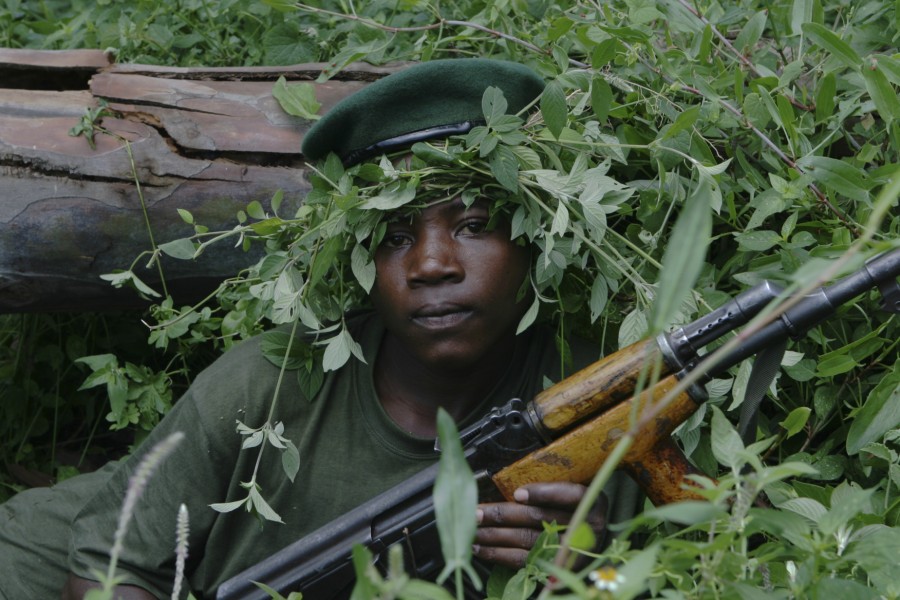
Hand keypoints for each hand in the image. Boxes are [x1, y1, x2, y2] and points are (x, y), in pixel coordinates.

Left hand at [473, 482, 607, 568]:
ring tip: (472, 529)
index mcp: (592, 502)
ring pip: (527, 540)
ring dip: (494, 535)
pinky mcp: (555, 568)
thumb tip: (513, 488)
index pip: (570, 495)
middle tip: (477, 511)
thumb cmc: (576, 509)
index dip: (543, 494)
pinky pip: (523, 561)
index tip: (518, 493)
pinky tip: (480, 548)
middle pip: (539, 518)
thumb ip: (554, 486)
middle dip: (503, 515)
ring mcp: (570, 551)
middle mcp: (584, 528)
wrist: (591, 543)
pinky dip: (498, 554)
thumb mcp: (577, 492)